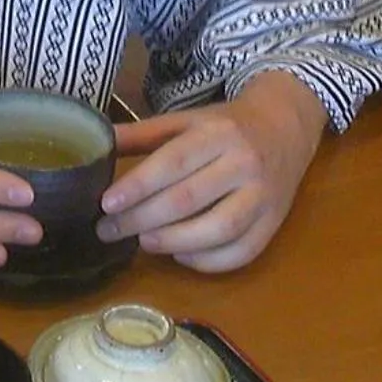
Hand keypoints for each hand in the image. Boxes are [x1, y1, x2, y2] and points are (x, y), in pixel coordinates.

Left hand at [95, 72, 326, 271]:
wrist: (285, 127)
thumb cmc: (226, 126)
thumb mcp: (186, 120)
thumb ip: (142, 134)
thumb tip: (95, 147)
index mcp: (217, 133)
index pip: (172, 162)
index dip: (137, 186)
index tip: (106, 204)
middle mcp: (244, 163)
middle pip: (188, 199)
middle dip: (141, 220)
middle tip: (109, 230)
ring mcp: (263, 196)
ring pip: (217, 230)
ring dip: (173, 242)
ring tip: (142, 243)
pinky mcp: (274, 223)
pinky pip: (241, 252)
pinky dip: (206, 261)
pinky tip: (180, 254)